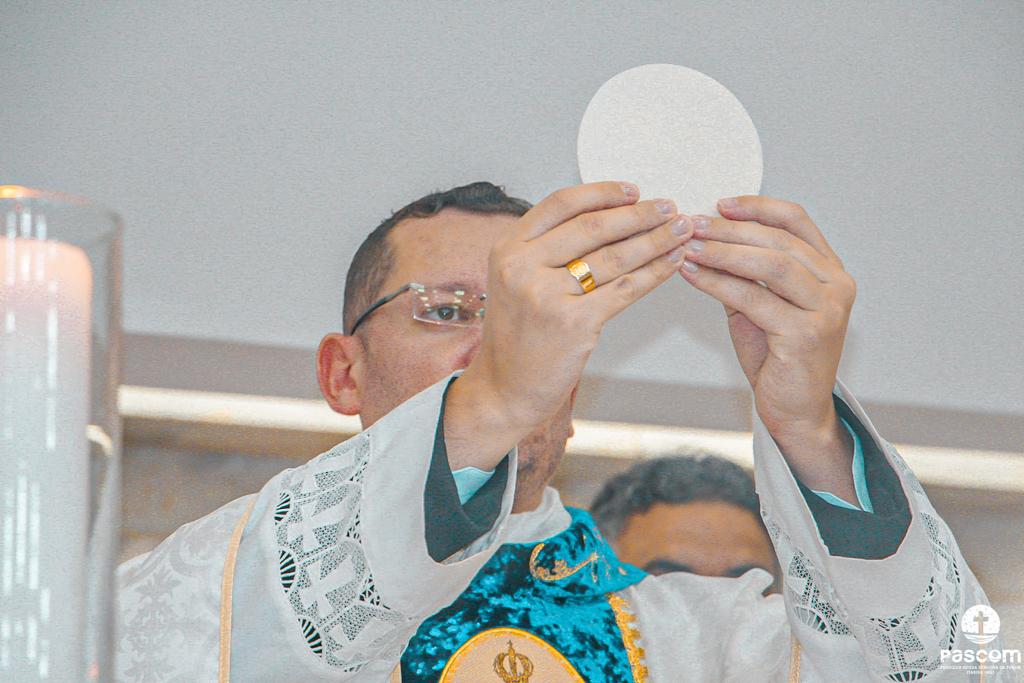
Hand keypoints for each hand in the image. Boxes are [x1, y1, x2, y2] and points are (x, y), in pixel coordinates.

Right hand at [447, 181, 693, 466]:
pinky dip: (653, 274)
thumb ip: (547, 250)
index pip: (560, 204)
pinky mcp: (573, 323)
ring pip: (613, 257)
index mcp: (508, 248)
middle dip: (638, 215)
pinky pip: (624, 290)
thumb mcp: (515, 281)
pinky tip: (671, 263)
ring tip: (680, 230)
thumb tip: (607, 218)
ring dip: (655, 240)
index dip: (602, 193)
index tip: (633, 191)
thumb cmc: (518, 337)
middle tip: (669, 207)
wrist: (504, 389)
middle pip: (592, 227)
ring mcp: (546, 295)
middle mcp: (522, 266)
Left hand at [677, 195, 855, 450]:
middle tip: (693, 225)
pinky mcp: (806, 334)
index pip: (797, 221)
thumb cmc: (778, 357)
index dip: (758, 207)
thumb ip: (747, 272)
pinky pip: (754, 298)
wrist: (795, 410)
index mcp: (830, 271)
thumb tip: (709, 236)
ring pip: (770, 265)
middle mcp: (837, 285)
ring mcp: (827, 310)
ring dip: (723, 252)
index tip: (721, 204)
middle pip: (780, 240)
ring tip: (689, 246)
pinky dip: (718, 283)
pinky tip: (693, 275)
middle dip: (731, 230)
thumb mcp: (762, 304)